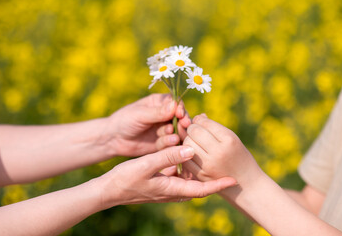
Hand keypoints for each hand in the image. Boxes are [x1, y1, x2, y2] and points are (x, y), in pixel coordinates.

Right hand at [96, 146, 235, 207]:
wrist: (109, 190)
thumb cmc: (125, 179)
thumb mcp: (146, 165)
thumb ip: (168, 157)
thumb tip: (191, 150)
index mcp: (172, 189)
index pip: (201, 190)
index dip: (218, 185)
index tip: (233, 180)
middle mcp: (172, 191)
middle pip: (198, 185)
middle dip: (212, 177)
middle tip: (225, 166)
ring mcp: (166, 188)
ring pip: (189, 179)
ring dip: (199, 169)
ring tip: (210, 156)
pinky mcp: (161, 183)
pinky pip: (179, 176)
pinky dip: (186, 166)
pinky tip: (186, 153)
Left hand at [104, 94, 190, 156]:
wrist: (113, 140)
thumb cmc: (124, 121)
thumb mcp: (140, 115)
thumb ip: (157, 112)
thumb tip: (175, 106)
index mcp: (160, 103)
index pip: (176, 104)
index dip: (181, 109)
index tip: (181, 115)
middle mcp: (165, 115)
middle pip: (181, 118)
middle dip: (182, 123)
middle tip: (182, 127)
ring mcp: (165, 129)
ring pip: (178, 131)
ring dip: (176, 134)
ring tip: (171, 137)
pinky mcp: (163, 143)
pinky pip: (171, 144)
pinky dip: (169, 144)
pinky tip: (165, 144)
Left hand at [182, 114, 260, 185]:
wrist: (247, 185)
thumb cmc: (239, 157)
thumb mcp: (232, 139)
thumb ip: (215, 128)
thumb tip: (197, 116)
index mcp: (229, 140)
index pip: (205, 123)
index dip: (199, 120)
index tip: (200, 122)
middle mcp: (219, 152)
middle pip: (194, 131)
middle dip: (192, 128)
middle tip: (195, 131)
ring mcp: (209, 165)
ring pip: (187, 144)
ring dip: (188, 140)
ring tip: (194, 141)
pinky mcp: (201, 175)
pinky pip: (185, 158)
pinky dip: (185, 153)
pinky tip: (192, 152)